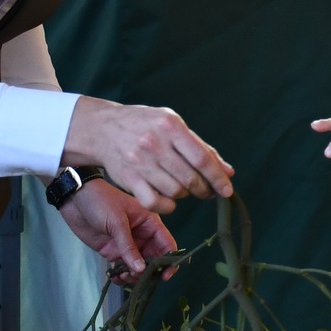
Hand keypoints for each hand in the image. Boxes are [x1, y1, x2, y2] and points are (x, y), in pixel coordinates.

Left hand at [56, 178, 176, 283]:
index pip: (167, 244)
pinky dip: (121, 276)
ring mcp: (127, 245)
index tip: (165, 276)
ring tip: (123, 276)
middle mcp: (142, 236)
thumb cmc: (100, 202)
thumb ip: (129, 247)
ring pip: (139, 267)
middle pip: (154, 260)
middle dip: (149, 272)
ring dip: (135, 276)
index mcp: (150, 223)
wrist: (74, 199)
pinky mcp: (113, 252)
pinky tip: (115, 278)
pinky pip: (123, 268)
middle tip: (136, 277)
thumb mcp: (117, 222)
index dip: (170, 260)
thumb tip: (141, 270)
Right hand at [63, 97, 233, 213]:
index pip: (201, 158)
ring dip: (185, 195)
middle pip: (190, 178)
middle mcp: (155, 143)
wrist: (103, 128)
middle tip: (206, 191)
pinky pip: (155, 203)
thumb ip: (201, 147)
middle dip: (204, 190)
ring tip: (184, 188)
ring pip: (175, 192)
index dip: (217, 177)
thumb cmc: (144, 125)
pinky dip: (167, 206)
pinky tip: (169, 199)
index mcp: (170, 126)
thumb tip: (228, 171)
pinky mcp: (129, 179)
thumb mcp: (173, 125)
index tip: (227, 191)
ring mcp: (140, 162)